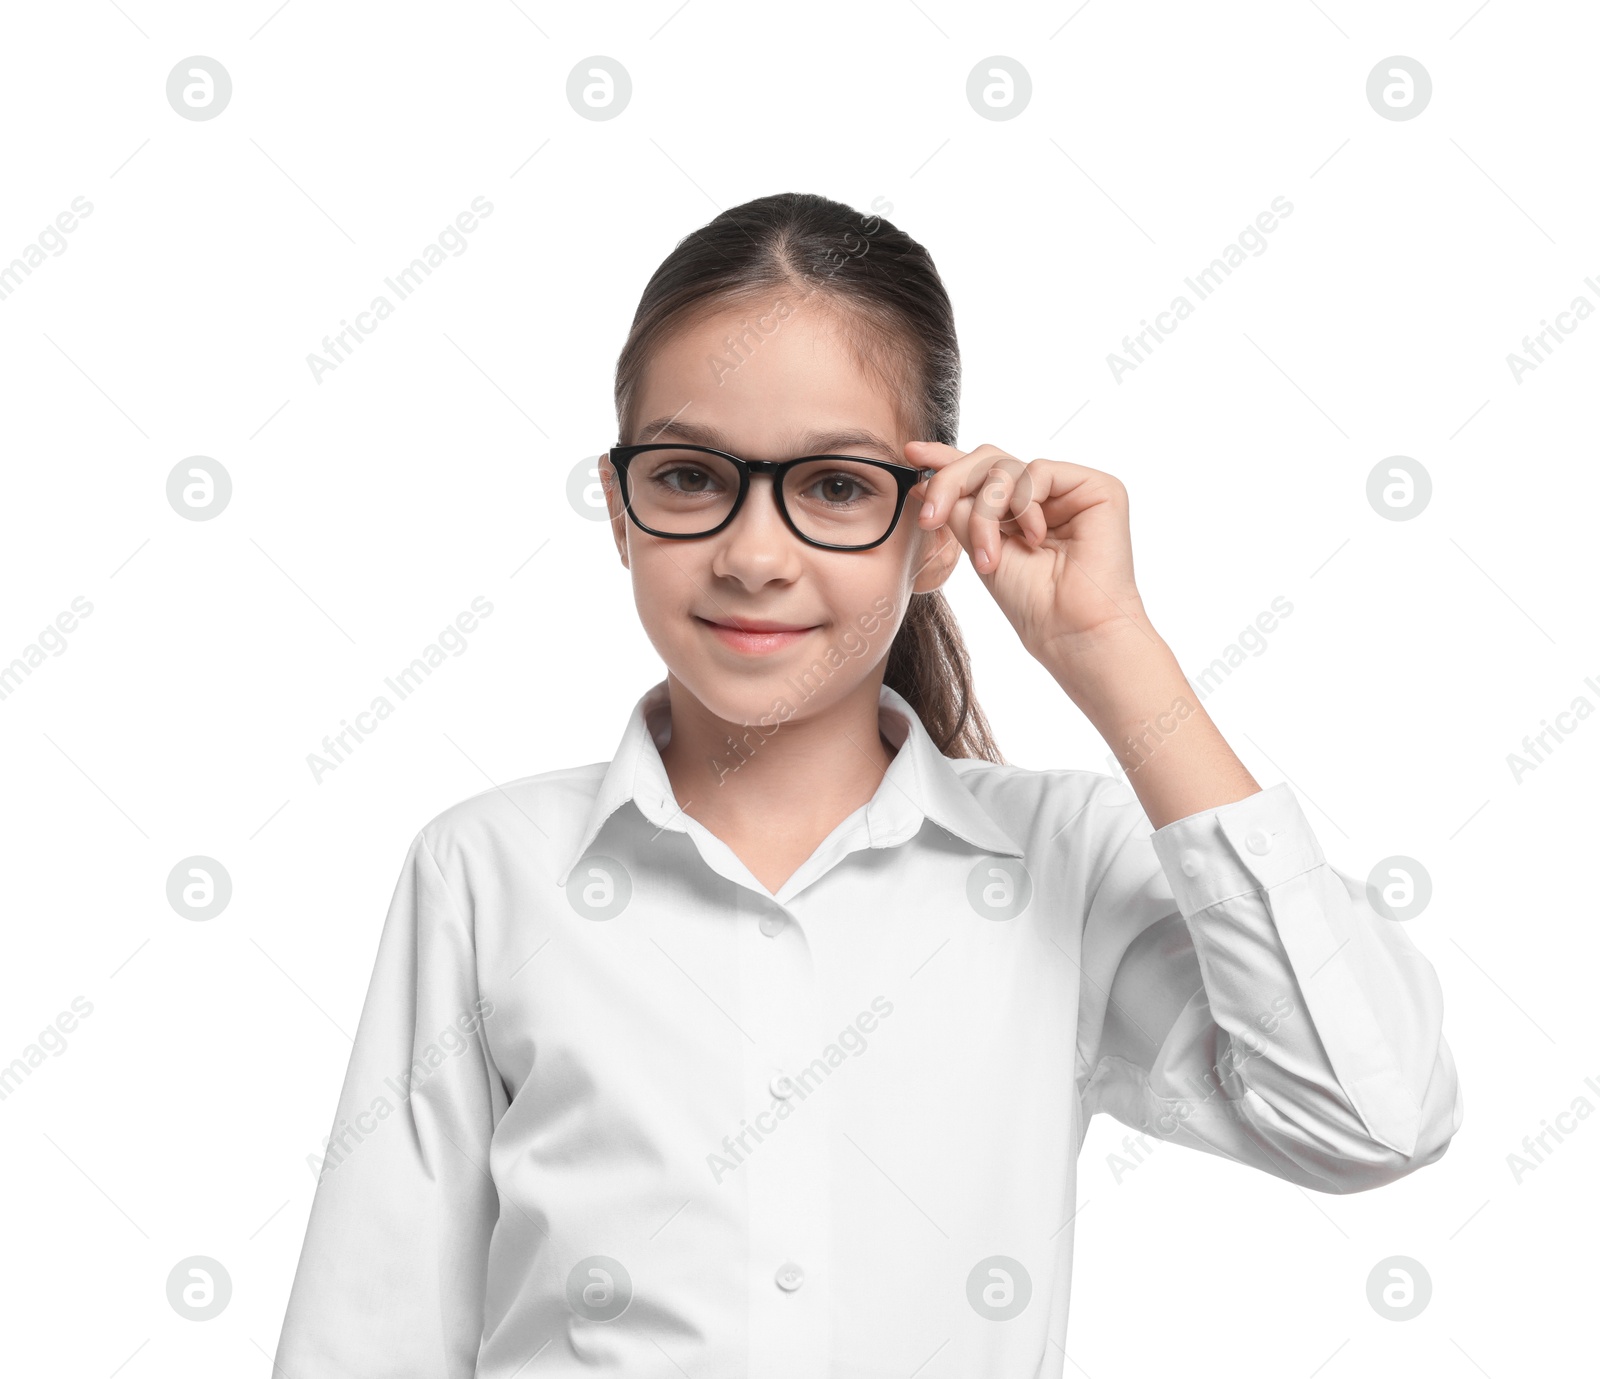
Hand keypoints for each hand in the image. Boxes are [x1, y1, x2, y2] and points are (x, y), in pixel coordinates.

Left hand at [908, 440, 1155, 663]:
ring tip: (989, 557)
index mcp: (1019, 512)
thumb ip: (959, 509)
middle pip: (988, 461)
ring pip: (1006, 468)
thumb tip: (925, 478)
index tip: (911, 454)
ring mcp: (1071, 490)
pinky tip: (1035, 539)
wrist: (1068, 628)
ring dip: (986, 512)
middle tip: (930, 518)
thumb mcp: (979, 548)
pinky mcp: (1096, 487)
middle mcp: (1046, 496)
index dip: (946, 461)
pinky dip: (1024, 506)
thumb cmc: (1030, 601)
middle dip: (951, 484)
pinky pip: (1038, 472)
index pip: (981, 475)